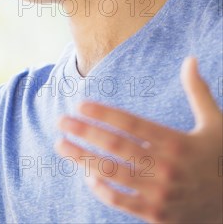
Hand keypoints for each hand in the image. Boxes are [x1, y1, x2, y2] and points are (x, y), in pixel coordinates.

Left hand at [56, 57, 222, 222]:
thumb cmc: (221, 159)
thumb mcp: (216, 124)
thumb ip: (198, 92)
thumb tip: (191, 59)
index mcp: (176, 142)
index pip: (132, 124)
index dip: (104, 113)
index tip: (81, 104)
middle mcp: (166, 167)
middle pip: (116, 146)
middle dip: (85, 132)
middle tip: (61, 121)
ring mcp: (159, 193)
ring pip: (113, 173)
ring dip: (83, 158)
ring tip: (61, 145)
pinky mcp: (156, 214)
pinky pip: (122, 202)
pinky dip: (102, 190)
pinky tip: (87, 176)